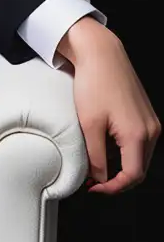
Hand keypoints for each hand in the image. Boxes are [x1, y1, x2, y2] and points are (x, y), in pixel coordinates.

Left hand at [57, 17, 159, 194]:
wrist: (101, 53)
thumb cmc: (94, 83)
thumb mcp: (90, 124)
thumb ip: (96, 156)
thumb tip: (98, 178)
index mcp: (138, 135)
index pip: (132, 176)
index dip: (113, 187)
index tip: (94, 188)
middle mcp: (151, 130)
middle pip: (138, 168)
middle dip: (117, 178)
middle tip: (93, 180)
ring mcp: (151, 122)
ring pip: (139, 156)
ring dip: (120, 164)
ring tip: (97, 162)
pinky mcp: (146, 115)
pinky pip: (139, 142)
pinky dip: (124, 150)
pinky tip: (106, 145)